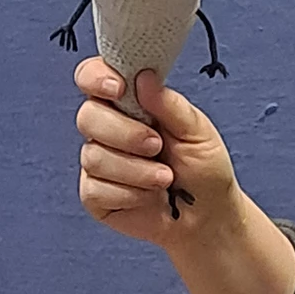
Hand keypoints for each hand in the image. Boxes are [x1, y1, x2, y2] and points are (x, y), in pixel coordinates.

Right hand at [75, 59, 239, 247]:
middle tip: (157, 146)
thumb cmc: (204, 170)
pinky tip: (148, 197)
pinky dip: (129, 194)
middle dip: (126, 133)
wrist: (207, 217)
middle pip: (87, 116)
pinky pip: (95, 188)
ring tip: (165, 178)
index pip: (93, 78)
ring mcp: (98, 161)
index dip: (96, 78)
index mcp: (129, 104)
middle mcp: (108, 129)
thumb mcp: (197, 132)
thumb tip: (143, 77)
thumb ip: (169, 104)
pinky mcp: (94, 194)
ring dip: (136, 170)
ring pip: (93, 156)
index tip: (118, 88)